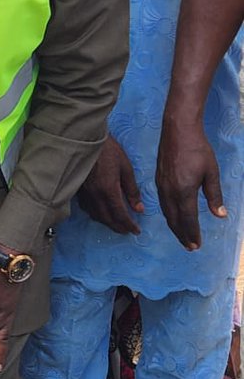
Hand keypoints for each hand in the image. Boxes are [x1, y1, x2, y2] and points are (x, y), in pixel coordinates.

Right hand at [77, 135, 143, 234]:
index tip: (136, 231)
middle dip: (118, 227)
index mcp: (108, 189)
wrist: (86, 139)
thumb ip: (132, 190)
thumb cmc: (109, 150)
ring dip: (106, 222)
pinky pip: (86, 208)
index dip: (128, 225)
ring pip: (95, 215)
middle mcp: (95, 195)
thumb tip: (139, 208)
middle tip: (127, 231)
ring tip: (115, 223)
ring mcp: (84, 193)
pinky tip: (100, 212)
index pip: (120, 214)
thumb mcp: (126, 168)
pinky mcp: (78, 189)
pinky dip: (95, 214)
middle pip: (107, 218)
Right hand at [156, 116, 225, 249]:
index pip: (188, 219)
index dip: (192, 233)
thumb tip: (220, 215)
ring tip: (182, 236)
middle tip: (190, 247)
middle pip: (174, 220)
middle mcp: (169, 192)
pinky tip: (173, 217)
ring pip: (166, 213)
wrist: (178, 131)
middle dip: (182, 235)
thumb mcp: (211, 173)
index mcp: (183, 191)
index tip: (197, 245)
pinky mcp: (158, 181)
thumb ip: (214, 195)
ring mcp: (161, 187)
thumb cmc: (198, 149)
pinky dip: (168, 215)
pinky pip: (162, 204)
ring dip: (175, 227)